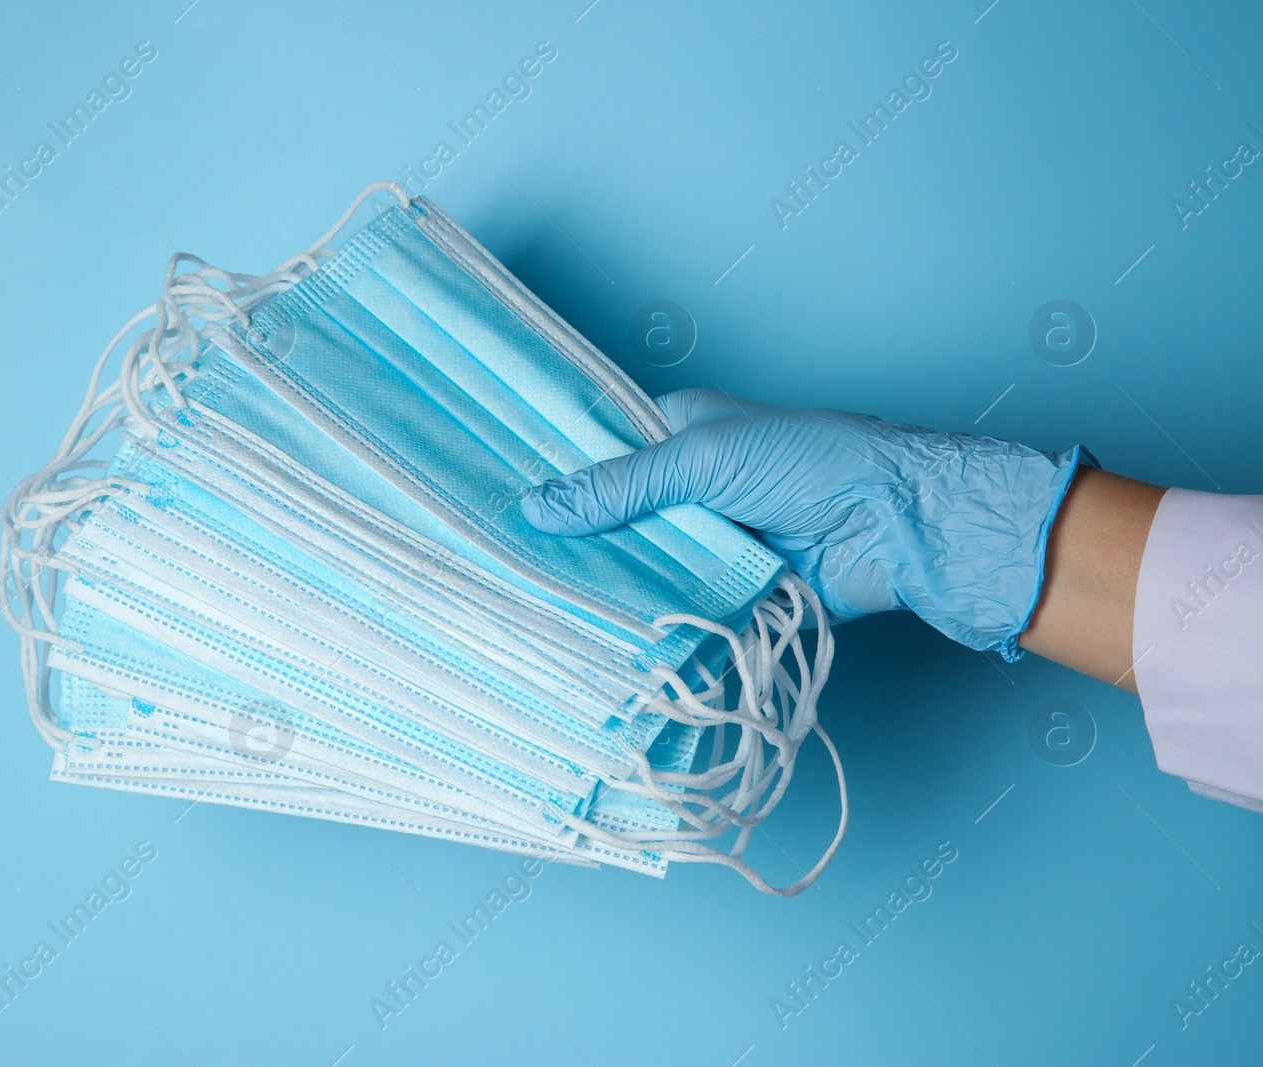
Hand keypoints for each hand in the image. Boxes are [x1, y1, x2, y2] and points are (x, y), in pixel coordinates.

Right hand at [521, 389, 1092, 661]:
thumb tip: (539, 507)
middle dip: (575, 543)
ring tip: (537, 606)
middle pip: (615, 520)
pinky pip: (677, 606)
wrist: (894, 525)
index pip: (601, 455)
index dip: (557, 480)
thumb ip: (619, 487)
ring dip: (610, 585)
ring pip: (641, 567)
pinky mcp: (729, 590)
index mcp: (679, 434)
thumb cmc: (810, 462)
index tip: (501, 505)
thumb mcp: (700, 459)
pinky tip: (600, 634)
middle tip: (506, 569)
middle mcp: (688, 489)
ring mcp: (708, 542)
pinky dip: (649, 618)